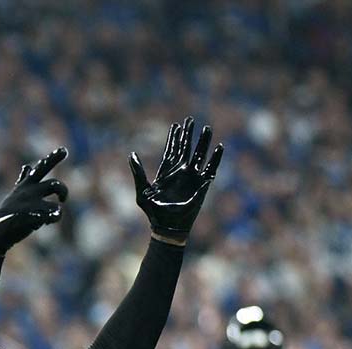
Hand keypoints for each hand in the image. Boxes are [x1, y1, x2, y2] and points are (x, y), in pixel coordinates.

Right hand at [0, 147, 67, 254]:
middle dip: (63, 190)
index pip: (41, 168)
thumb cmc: (8, 213)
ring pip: (55, 206)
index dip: (53, 158)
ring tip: (54, 215)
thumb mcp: (16, 193)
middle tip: (63, 199)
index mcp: (26, 185)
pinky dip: (54, 217)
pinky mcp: (31, 217)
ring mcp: (31, 205)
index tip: (64, 150)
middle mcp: (30, 192)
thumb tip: (26, 166)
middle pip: (54, 185)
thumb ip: (23, 180)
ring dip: (57, 210)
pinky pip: (51, 215)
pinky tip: (49, 221)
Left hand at [129, 118, 222, 240]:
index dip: (174, 138)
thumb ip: (138, 173)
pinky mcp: (202, 185)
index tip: (177, 125)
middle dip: (189, 134)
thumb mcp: (142, 192)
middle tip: (191, 119)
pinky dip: (215, 159)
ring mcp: (192, 178)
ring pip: (200, 155)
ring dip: (203, 142)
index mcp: (166, 172)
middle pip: (186, 148)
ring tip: (207, 128)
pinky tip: (219, 148)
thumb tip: (131, 154)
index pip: (171, 150)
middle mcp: (180, 172)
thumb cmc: (153, 212)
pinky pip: (211, 169)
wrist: (167, 227)